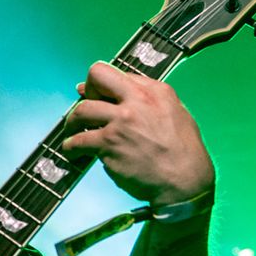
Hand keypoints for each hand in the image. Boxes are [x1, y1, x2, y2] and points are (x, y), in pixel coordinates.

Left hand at [59, 62, 214, 206]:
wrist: (185, 181)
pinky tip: (72, 152)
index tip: (96, 95)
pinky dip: (70, 146)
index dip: (105, 85)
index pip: (119, 74)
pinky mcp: (109, 143)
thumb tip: (119, 94)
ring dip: (72, 121)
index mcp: (155, 91)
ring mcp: (121, 121)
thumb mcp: (177, 114)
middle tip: (87, 107)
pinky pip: (78, 140)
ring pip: (82, 110)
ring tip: (73, 132)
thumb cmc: (183, 153)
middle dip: (86, 89)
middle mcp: (137, 101)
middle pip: (97, 76)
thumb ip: (150, 101)